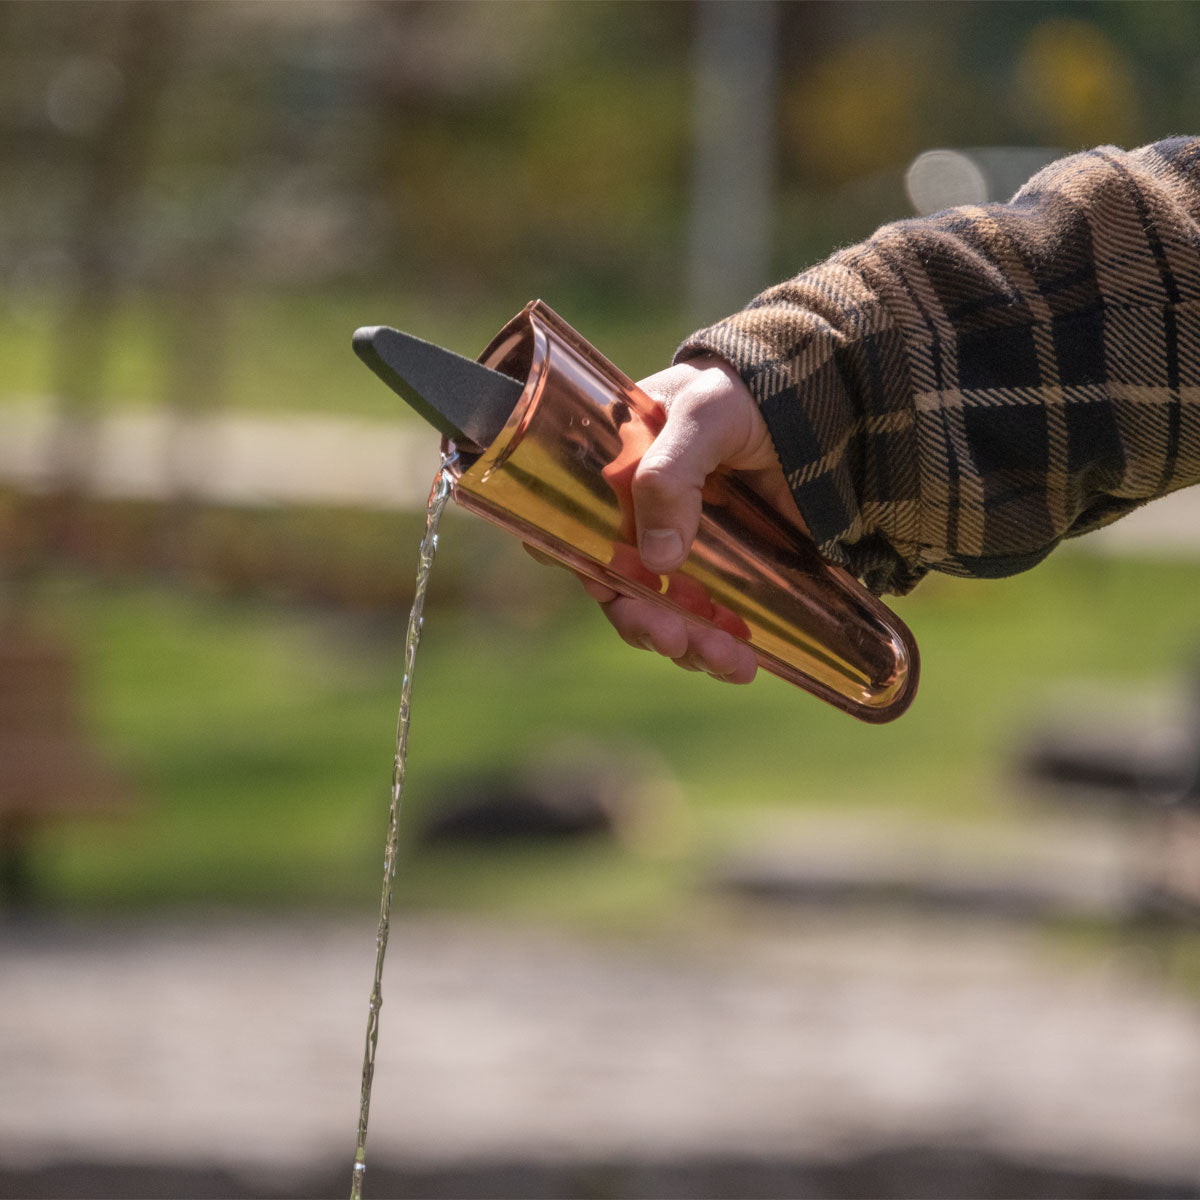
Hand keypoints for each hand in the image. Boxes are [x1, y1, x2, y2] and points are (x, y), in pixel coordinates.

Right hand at [581, 354, 803, 683]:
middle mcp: (640, 520)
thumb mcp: (703, 415)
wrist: (824, 399)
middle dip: (642, 622)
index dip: (577, 564)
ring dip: (687, 646)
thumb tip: (658, 561)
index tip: (605, 587)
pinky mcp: (728, 572)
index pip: (570, 529)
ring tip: (724, 661)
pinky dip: (721, 647)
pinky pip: (711, 621)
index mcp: (614, 477)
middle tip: (670, 640)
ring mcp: (684, 549)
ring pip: (665, 614)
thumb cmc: (744, 392)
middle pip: (619, 588)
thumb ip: (672, 475)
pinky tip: (745, 661)